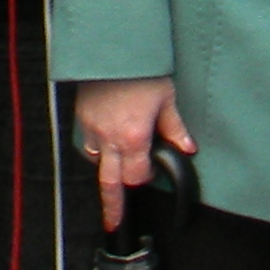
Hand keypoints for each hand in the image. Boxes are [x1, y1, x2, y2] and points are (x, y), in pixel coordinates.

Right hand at [72, 77, 191, 232]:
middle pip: (109, 183)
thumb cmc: (142, 70)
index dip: (145, 179)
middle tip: (112, 222)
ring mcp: (93, 128)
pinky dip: (97, 146)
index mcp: (133, 138)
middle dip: (112, 206)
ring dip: (106, 170)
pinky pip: (88, 141)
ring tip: (113, 175)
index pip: (136, 176)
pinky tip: (106, 142)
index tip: (151, 173)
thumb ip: (175, 128)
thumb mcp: (167, 99)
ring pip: (97, 161)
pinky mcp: (83, 116)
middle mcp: (110, 138)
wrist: (114, 47)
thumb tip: (187, 147)